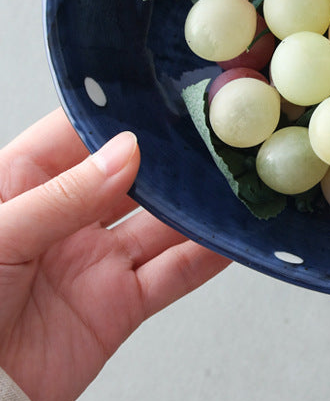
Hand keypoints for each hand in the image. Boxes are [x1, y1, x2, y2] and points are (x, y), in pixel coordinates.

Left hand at [0, 109, 230, 400]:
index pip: (77, 136)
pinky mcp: (120, 306)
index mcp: (24, 188)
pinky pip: (173, 274)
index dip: (117, 114)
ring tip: (234, 177)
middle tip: (212, 132)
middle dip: (170, 155)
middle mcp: (67, 219)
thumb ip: (64, 195)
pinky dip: (208, 255)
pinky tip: (232, 234)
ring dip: (197, 203)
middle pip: (131, 177)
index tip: (159, 94)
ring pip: (162, 222)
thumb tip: (126, 151)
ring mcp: (96, 262)